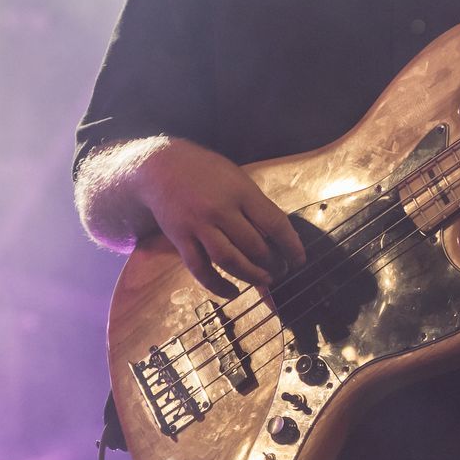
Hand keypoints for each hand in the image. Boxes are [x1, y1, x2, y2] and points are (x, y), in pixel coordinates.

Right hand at [132, 139, 305, 298]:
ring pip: (229, 261)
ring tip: (265, 280)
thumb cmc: (206, 171)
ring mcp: (198, 226)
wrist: (160, 167)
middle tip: (281, 270)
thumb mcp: (237, 178)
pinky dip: (217, 286)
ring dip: (251, 276)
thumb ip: (254, 204)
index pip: (275, 223)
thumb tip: (277, 234)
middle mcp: (221, 210)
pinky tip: (233, 292)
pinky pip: (200, 270)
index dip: (291, 245)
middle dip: (273, 263)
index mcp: (241, 192)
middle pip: (254, 246)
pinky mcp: (180, 239)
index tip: (299, 259)